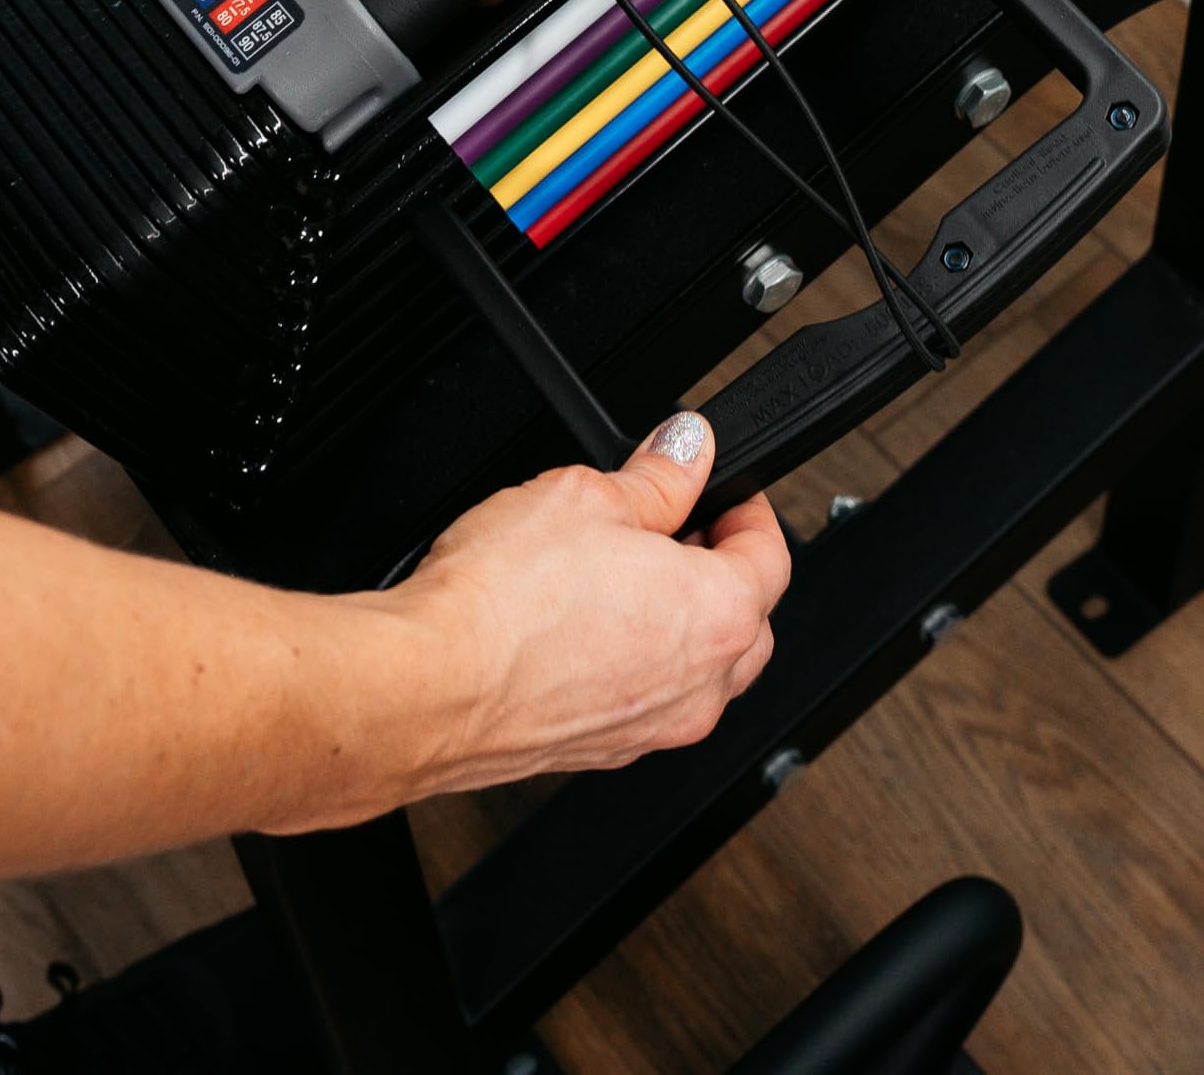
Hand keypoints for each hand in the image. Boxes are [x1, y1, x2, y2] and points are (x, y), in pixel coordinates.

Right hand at [379, 413, 788, 793]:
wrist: (431, 686)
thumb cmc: (504, 602)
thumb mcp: (587, 495)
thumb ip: (657, 475)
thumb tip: (686, 449)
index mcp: (717, 615)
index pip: (772, 556)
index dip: (750, 508)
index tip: (725, 488)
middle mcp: (699, 687)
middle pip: (749, 623)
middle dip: (724, 569)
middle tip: (678, 526)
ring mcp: (651, 730)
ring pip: (700, 672)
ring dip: (681, 623)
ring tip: (622, 572)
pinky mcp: (601, 753)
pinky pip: (647, 703)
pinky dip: (635, 664)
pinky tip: (583, 625)